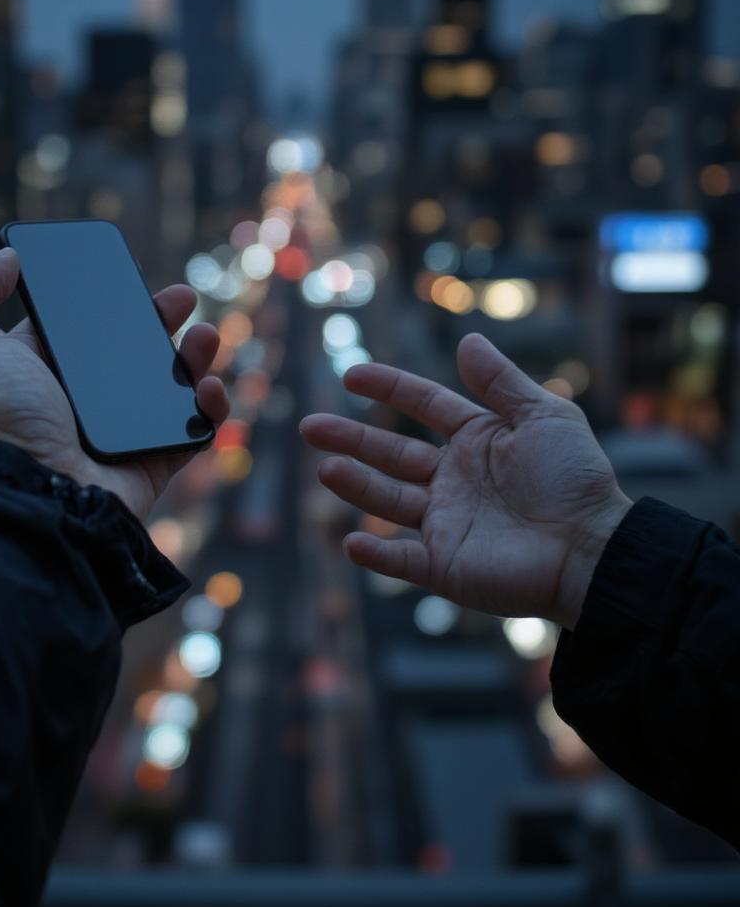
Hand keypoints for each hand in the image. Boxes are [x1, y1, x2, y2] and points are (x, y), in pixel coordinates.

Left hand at [0, 248, 229, 521]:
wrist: (22, 491)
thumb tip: (9, 257)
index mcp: (37, 373)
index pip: (82, 331)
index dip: (108, 304)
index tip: (132, 279)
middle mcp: (77, 405)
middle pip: (132, 354)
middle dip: (161, 321)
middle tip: (183, 298)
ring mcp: (117, 437)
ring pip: (168, 390)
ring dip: (194, 358)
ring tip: (206, 336)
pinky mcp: (149, 466)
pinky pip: (191, 434)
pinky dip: (209, 409)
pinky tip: (210, 387)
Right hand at [299, 334, 631, 628]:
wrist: (595, 548)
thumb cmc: (576, 479)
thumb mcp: (546, 416)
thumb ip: (502, 382)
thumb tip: (468, 340)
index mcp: (475, 441)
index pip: (423, 407)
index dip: (389, 389)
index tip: (351, 376)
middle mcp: (452, 480)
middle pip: (391, 453)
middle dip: (350, 438)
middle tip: (311, 426)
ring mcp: (445, 523)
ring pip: (388, 501)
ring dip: (355, 486)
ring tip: (326, 469)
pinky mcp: (445, 566)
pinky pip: (402, 560)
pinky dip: (377, 555)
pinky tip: (351, 542)